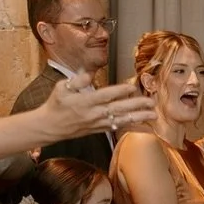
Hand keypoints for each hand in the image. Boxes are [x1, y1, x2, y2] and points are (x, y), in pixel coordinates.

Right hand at [37, 76, 153, 143]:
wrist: (49, 126)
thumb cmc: (56, 104)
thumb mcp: (61, 87)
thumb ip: (77, 80)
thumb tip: (89, 73)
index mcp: (84, 101)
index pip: (105, 95)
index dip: (119, 91)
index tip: (132, 87)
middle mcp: (92, 113)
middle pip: (118, 108)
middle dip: (136, 105)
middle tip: (151, 102)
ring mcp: (97, 123)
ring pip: (121, 120)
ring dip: (138, 117)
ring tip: (153, 114)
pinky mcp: (98, 130)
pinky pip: (116, 127)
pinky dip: (130, 124)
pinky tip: (142, 122)